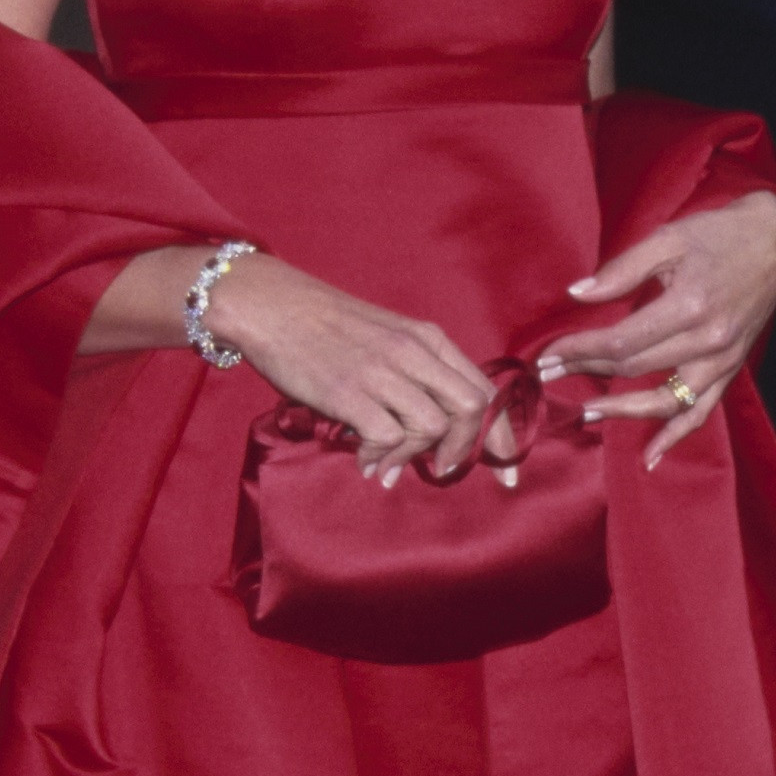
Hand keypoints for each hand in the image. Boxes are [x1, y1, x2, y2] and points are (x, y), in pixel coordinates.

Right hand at [210, 250, 498, 476]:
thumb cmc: (325, 325)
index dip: (501, 434)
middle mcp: (412, 351)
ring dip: (414, 455)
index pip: (483, 388)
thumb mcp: (387, 336)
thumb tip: (435, 429)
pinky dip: (381, 457)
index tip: (506, 469)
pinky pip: (387, 437)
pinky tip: (364, 461)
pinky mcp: (349, 391)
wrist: (270, 305)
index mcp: (427, 338)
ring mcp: (381, 371)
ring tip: (387, 464)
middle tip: (442, 471)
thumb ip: (416, 373)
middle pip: (472, 408)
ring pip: (433, 426)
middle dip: (466, 450)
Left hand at [538, 186, 775, 466]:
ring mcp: (722, 361)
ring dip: (621, 410)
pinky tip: (649, 456)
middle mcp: (707, 341)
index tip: (550, 354)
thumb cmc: (718, 234)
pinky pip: (700, 413)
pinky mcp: (730, 370)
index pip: (621, 341)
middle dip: (587, 369)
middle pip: (635, 367)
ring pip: (663, 400)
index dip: (580, 350)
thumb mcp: (668, 239)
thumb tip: (577, 295)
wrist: (774, 241)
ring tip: (586, 411)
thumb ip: (622, 270)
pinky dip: (674, 436)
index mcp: (689, 305)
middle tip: (551, 372)